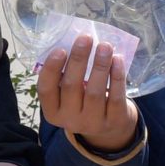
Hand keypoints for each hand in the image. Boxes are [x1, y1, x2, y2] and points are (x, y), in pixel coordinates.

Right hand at [37, 35, 139, 153]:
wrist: (109, 127)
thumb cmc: (83, 101)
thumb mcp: (68, 95)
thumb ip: (66, 76)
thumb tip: (74, 43)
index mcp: (53, 111)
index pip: (46, 90)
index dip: (52, 69)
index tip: (60, 49)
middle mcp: (70, 120)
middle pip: (72, 87)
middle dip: (79, 59)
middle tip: (85, 38)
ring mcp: (93, 123)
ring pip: (95, 92)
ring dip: (100, 65)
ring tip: (104, 45)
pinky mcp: (114, 121)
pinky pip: (116, 97)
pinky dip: (117, 76)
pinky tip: (117, 60)